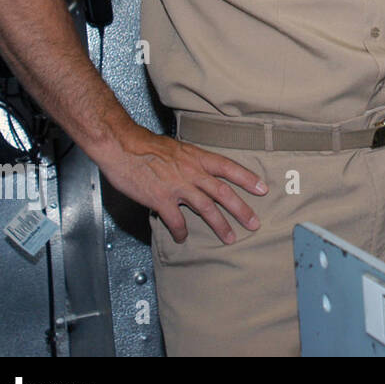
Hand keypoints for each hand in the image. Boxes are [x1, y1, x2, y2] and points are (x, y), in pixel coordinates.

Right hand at [93, 122, 266, 243]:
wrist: (122, 146)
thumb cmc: (146, 145)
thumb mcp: (177, 148)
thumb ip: (190, 161)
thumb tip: (199, 173)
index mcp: (197, 157)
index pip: (229, 168)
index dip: (247, 179)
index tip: (263, 189)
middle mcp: (192, 172)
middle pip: (224, 193)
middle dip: (242, 210)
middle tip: (254, 223)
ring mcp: (178, 186)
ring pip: (207, 209)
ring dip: (221, 225)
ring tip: (230, 238)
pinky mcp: (161, 199)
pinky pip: (177, 221)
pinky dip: (181, 231)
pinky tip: (183, 238)